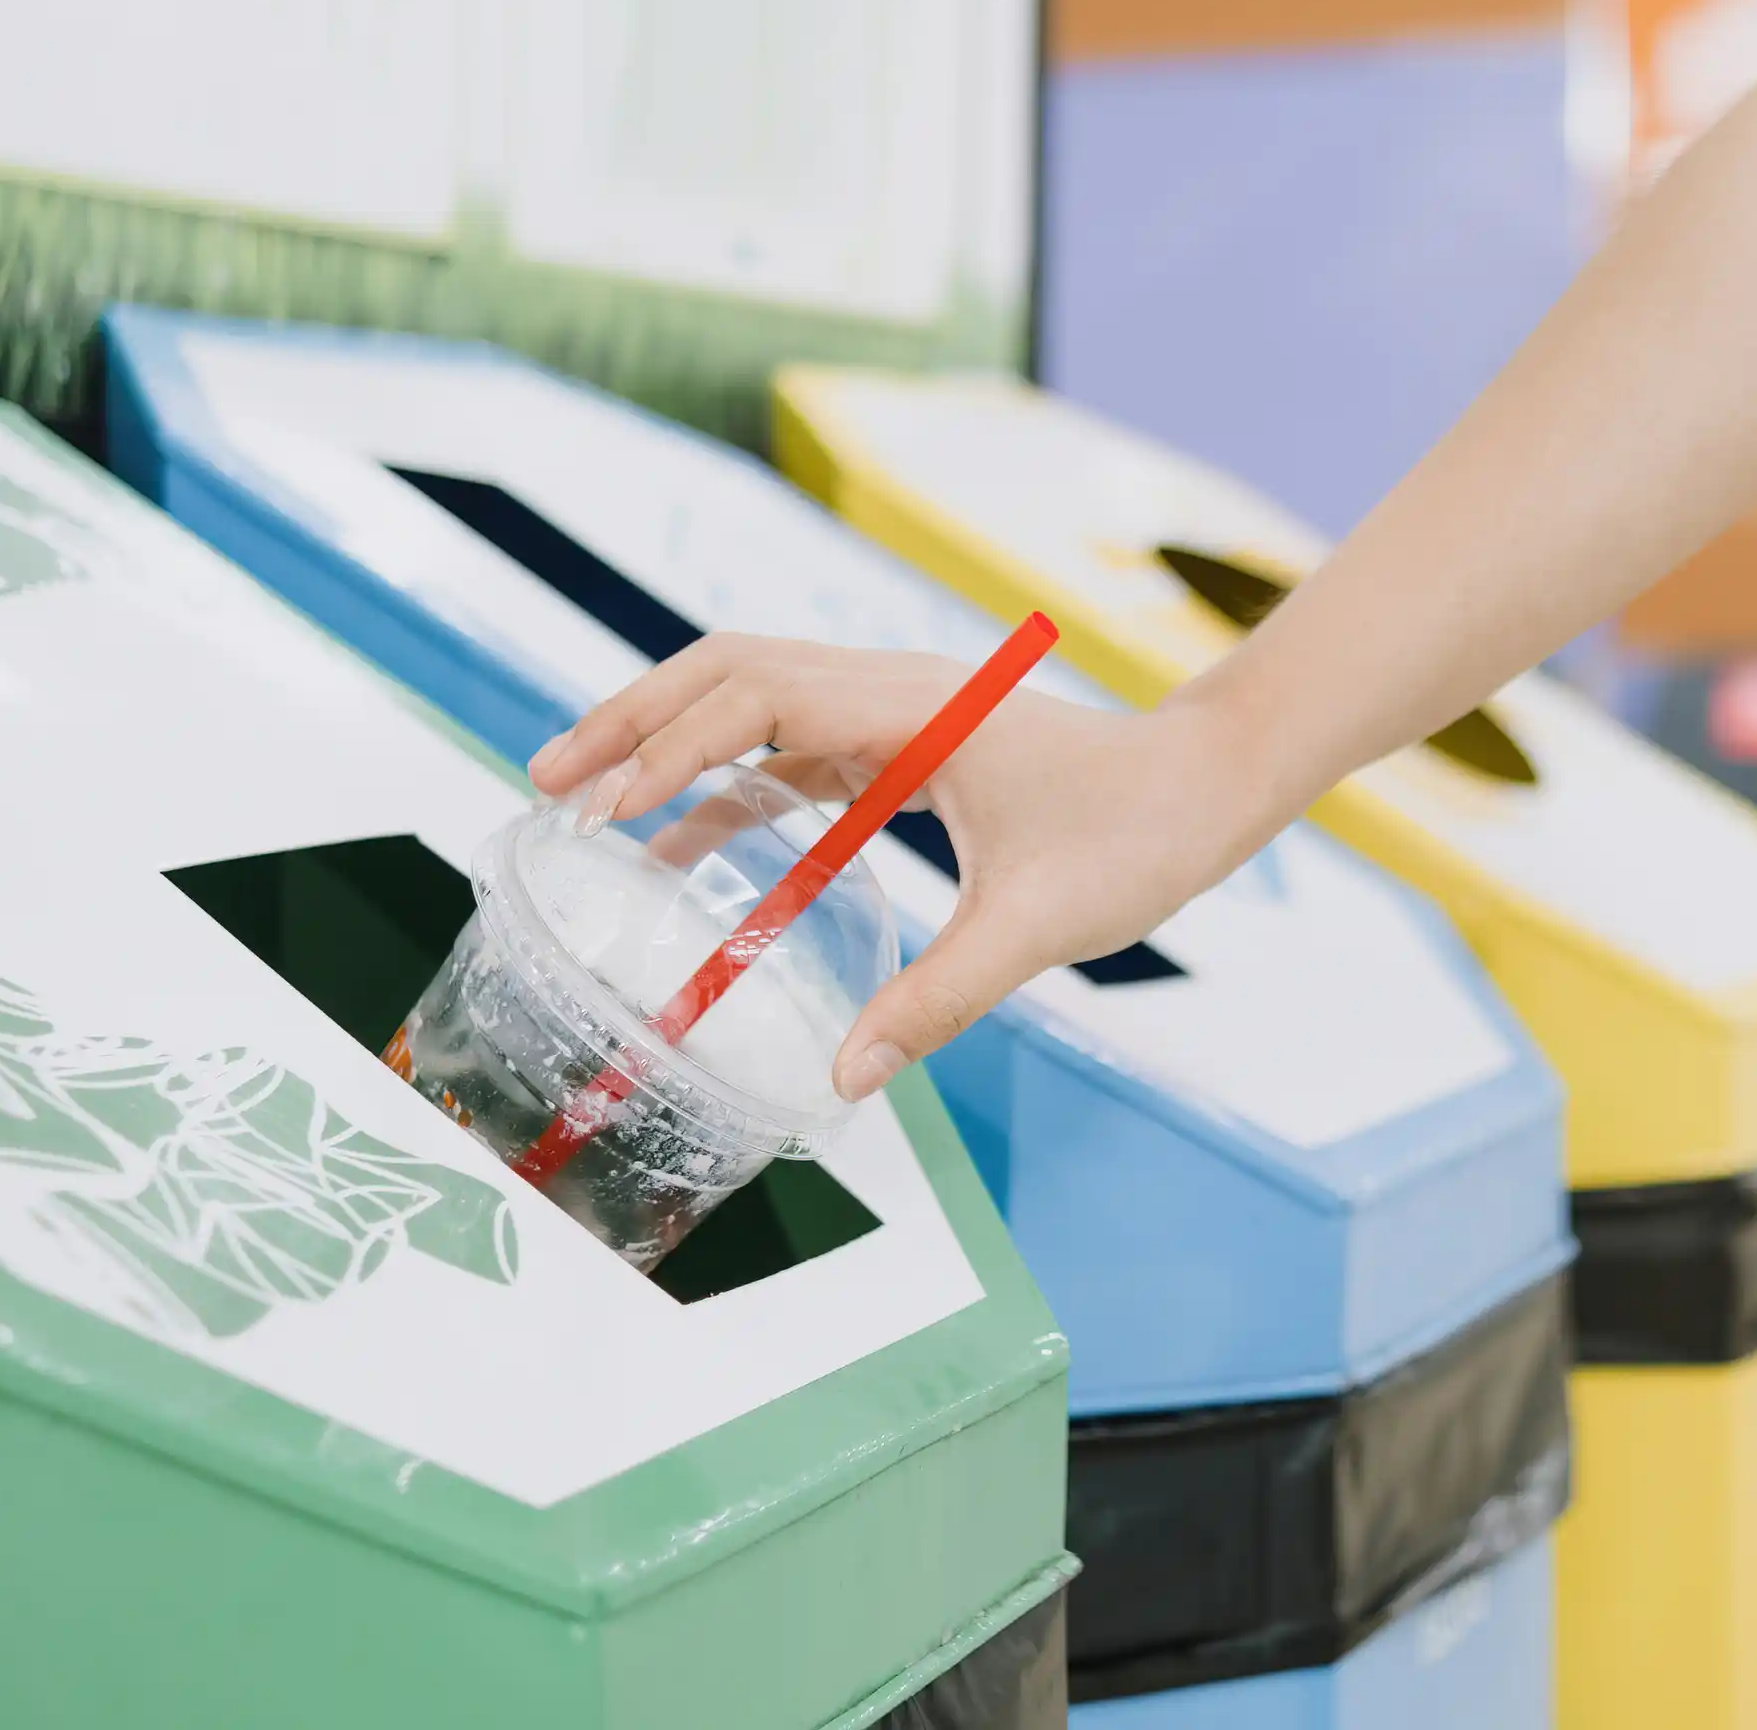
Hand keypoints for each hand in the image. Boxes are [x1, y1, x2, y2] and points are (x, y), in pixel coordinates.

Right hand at [526, 635, 1278, 1098]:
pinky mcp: (906, 741)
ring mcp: (896, 709)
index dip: (668, 750)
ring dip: (669, 740)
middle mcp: (890, 687)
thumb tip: (844, 1081)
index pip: (754, 702)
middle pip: (726, 674)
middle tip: (548, 783)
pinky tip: (681, 844)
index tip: (600, 808)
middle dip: (633, 722)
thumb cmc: (1136, 837)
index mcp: (910, 709)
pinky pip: (792, 745)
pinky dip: (726, 779)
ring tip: (585, 803)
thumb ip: (936, 1001)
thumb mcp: (1032, 927)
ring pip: (751, 698)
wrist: (1208, 784)